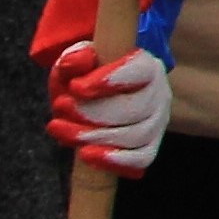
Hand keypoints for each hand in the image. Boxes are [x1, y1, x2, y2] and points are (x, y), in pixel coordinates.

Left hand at [45, 40, 170, 176]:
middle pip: (136, 108)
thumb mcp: (75, 63)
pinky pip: (141, 159)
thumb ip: (74, 58)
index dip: (109, 80)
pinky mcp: (149, 148)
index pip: (139, 71)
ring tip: (59, 128)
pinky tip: (85, 154)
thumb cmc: (86, 78)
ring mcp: (156, 124)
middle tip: (60, 106)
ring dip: (92, 136)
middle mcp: (158, 94)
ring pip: (135, 136)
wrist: (90, 103)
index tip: (76, 87)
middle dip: (93, 112)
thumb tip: (76, 62)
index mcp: (146, 66)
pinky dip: (113, 160)